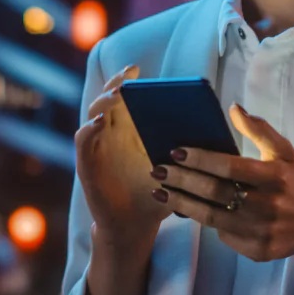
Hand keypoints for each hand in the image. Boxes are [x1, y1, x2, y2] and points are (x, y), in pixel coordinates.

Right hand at [74, 65, 169, 244]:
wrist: (137, 225)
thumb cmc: (158, 193)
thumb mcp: (175, 168)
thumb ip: (186, 148)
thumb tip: (210, 126)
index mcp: (131, 128)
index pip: (125, 97)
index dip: (127, 80)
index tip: (136, 69)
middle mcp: (111, 133)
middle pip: (107, 99)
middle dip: (115, 85)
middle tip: (127, 77)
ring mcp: (97, 147)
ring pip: (93, 115)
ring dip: (103, 103)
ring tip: (117, 96)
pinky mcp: (87, 165)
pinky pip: (83, 142)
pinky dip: (89, 130)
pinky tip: (100, 123)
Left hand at [149, 103, 293, 261]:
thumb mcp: (284, 152)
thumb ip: (259, 129)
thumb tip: (233, 108)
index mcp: (274, 176)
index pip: (230, 167)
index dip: (201, 159)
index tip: (176, 151)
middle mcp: (267, 205)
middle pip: (215, 192)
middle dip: (183, 180)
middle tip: (158, 170)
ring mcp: (261, 231)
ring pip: (212, 217)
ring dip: (182, 203)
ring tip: (160, 192)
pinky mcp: (256, 250)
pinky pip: (222, 235)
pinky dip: (202, 220)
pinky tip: (184, 209)